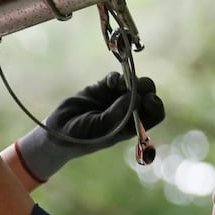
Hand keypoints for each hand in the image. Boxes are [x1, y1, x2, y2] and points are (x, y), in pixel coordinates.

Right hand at [14, 72, 164, 180]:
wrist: (59, 130)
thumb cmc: (82, 137)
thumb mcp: (101, 128)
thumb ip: (118, 113)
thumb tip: (136, 95)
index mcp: (132, 126)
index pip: (155, 114)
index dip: (155, 105)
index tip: (146, 100)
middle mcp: (128, 111)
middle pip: (148, 94)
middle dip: (144, 89)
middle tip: (131, 89)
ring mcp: (115, 98)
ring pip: (135, 83)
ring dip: (131, 81)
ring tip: (118, 86)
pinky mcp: (102, 88)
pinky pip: (117, 77)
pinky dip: (116, 77)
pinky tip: (109, 83)